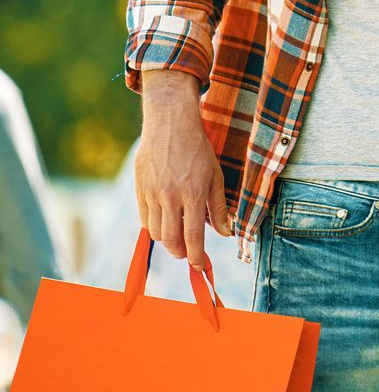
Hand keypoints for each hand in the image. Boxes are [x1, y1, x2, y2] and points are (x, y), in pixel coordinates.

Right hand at [134, 72, 229, 269]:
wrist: (170, 125)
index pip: (193, 236)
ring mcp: (152, 194)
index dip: (196, 255)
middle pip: (171, 239)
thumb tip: (226, 233)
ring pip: (156, 232)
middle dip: (181, 252)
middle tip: (189, 253)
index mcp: (192, 194)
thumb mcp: (216, 176)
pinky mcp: (139, 189)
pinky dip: (154, 226)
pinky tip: (165, 221)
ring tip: (179, 235)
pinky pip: (144, 219)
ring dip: (168, 240)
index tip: (199, 266)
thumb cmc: (198, 150)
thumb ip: (218, 207)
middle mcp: (170, 197)